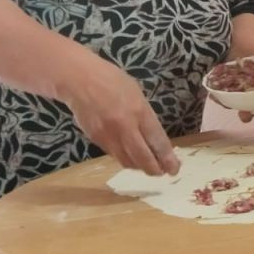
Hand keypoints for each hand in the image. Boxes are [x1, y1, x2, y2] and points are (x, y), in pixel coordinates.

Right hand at [58, 52, 179, 175]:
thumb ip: (145, 116)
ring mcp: (108, 135)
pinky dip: (125, 158)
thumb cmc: (111, 80)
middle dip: (154, 169)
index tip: (174, 168)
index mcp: (139, 112)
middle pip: (142, 157)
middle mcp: (125, 127)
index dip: (167, 158)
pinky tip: (130, 156)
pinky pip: (114, 154)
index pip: (157, 141)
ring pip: (127, 160)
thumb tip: (153, 136)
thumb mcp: (137, 93)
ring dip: (139, 166)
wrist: (79, 80)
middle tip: (162, 172)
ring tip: (148, 166)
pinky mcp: (95, 140)